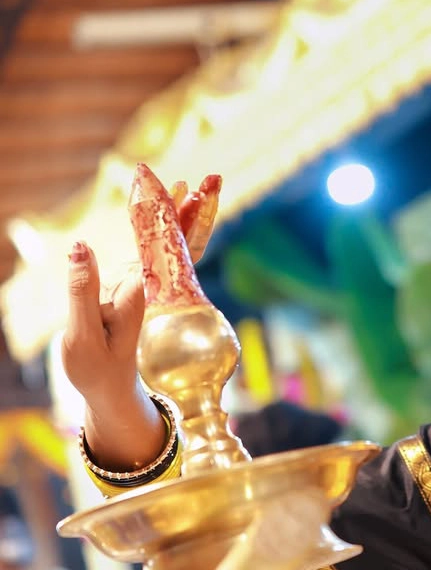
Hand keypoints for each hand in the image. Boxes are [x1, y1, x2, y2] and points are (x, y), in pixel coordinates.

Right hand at [60, 175, 219, 415]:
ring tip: (192, 186)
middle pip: (181, 244)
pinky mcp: (141, 289)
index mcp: (145, 294)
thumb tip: (80, 246)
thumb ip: (83, 290)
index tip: (181, 190)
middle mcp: (155, 288)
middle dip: (192, 210)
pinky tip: (165, 213)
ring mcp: (150, 287)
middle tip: (211, 180)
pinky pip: (159, 254)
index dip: (171, 217)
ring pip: (175, 247)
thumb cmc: (95, 366)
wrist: (110, 389)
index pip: (166, 248)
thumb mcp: (83, 334)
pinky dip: (163, 231)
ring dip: (182, 215)